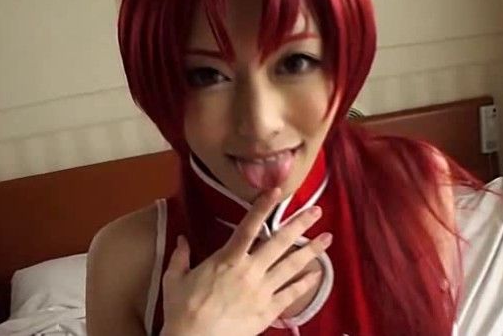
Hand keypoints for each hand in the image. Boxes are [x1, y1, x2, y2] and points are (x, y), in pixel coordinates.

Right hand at [159, 188, 331, 335]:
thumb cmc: (182, 311)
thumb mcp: (174, 280)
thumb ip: (180, 257)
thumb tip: (180, 239)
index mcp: (228, 259)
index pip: (248, 227)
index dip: (263, 207)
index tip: (276, 191)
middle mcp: (249, 271)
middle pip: (279, 242)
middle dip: (300, 224)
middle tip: (317, 211)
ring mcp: (262, 291)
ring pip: (292, 266)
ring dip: (311, 251)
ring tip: (327, 238)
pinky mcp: (268, 311)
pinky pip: (291, 295)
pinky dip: (306, 284)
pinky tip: (318, 274)